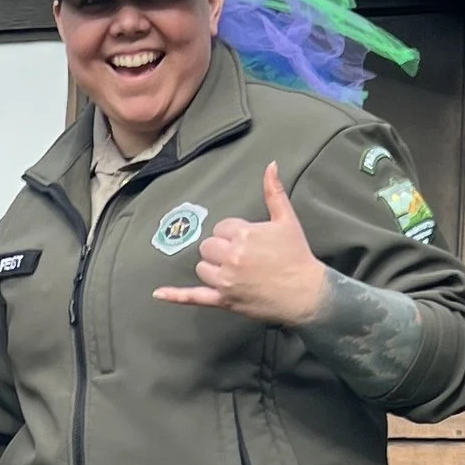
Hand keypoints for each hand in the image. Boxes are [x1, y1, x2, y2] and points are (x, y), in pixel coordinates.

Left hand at [154, 161, 327, 327]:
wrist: (306, 294)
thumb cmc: (297, 255)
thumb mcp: (286, 219)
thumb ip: (273, 191)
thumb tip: (270, 164)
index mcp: (243, 234)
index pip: (222, 228)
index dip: (235, 234)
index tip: (252, 243)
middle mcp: (231, 257)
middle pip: (208, 246)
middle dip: (222, 250)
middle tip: (245, 257)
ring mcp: (225, 280)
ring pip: (202, 267)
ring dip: (213, 268)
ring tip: (235, 272)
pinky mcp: (223, 300)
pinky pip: (194, 297)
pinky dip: (176, 296)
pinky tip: (158, 293)